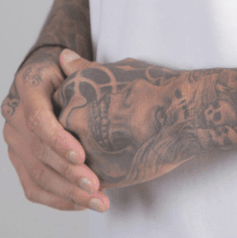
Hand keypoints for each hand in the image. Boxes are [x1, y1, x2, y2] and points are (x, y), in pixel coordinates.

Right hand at [1, 47, 109, 212]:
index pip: (38, 118)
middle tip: (96, 187)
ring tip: (98, 202)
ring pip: (37, 175)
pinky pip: (33, 187)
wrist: (49, 77)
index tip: (82, 155)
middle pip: (39, 152)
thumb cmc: (66, 70)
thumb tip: (68, 58)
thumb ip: (76, 66)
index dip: (58, 139)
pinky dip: (57, 199)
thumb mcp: (72, 63)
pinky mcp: (19, 160)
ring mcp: (14, 141)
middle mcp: (14, 116)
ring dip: (68, 193)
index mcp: (27, 87)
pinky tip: (80, 204)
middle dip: (69, 173)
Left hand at [54, 50, 199, 187]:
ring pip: (75, 160)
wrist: (178, 112)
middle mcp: (70, 121)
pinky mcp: (99, 175)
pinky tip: (119, 165)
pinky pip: (89, 181)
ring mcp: (83, 150)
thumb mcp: (113, 70)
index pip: (58, 107)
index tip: (98, 110)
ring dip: (87, 159)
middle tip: (111, 129)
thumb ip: (82, 69)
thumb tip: (63, 57)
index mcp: (71, 93)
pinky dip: (99, 177)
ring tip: (117, 148)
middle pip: (62, 134)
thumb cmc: (150, 86)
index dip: (78, 110)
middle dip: (79, 136)